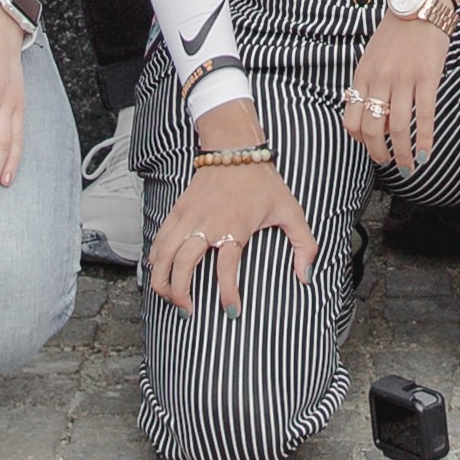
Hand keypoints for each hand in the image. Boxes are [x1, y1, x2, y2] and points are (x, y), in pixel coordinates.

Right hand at [146, 145, 323, 310]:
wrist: (234, 148)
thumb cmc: (264, 182)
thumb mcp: (291, 211)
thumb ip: (304, 244)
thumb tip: (305, 276)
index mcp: (235, 226)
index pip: (226, 268)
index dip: (228, 294)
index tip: (231, 311)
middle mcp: (207, 223)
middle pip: (182, 264)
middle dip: (180, 293)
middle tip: (188, 310)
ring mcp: (188, 216)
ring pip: (163, 254)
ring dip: (161, 280)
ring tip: (169, 298)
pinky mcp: (177, 210)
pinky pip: (158, 239)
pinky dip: (154, 259)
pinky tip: (159, 272)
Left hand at [344, 5, 457, 183]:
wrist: (421, 2)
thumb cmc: (398, 30)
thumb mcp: (373, 54)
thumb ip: (369, 80)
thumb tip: (368, 110)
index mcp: (363, 74)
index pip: (351, 119)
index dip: (360, 141)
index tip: (372, 147)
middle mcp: (380, 79)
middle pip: (372, 129)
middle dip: (379, 153)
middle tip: (389, 163)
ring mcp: (404, 78)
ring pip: (398, 127)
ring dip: (403, 153)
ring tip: (410, 165)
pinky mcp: (427, 76)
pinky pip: (424, 116)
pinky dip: (425, 140)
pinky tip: (427, 153)